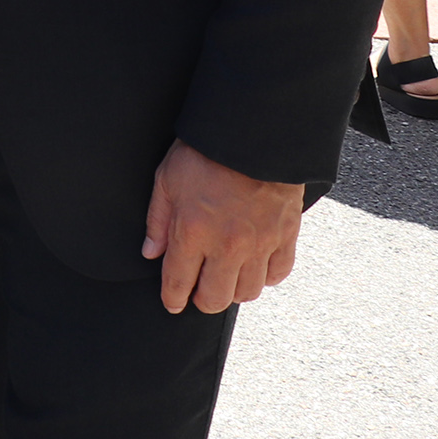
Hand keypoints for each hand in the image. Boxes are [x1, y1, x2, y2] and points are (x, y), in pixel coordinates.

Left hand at [141, 139, 302, 313]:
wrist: (254, 135)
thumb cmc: (205, 153)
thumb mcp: (166, 179)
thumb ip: (158, 221)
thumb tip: (151, 252)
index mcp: (193, 232)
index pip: (179, 283)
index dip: (173, 299)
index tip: (172, 303)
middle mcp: (227, 246)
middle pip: (216, 298)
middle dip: (203, 300)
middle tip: (198, 290)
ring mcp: (260, 244)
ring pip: (248, 292)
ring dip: (234, 290)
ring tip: (226, 277)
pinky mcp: (286, 236)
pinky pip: (278, 274)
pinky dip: (266, 277)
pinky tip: (255, 267)